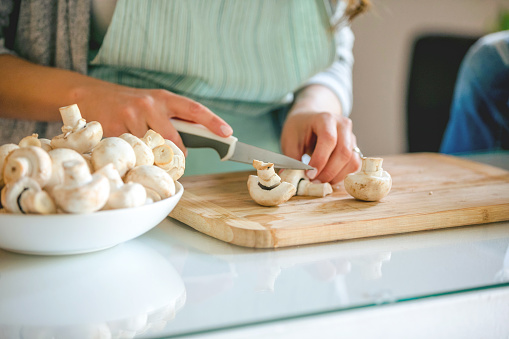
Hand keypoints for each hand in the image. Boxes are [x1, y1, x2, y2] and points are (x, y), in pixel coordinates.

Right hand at [0, 55, 232, 154]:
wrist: (90, 95)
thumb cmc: (130, 103)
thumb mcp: (153, 103)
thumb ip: (172, 119)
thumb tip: (193, 142)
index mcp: (164, 98)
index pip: (193, 109)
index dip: (212, 121)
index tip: (227, 133)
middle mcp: (149, 104)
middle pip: (172, 140)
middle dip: (177, 155)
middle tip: (175, 161)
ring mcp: (130, 116)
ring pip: (151, 149)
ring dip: (152, 158)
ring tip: (145, 153)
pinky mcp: (113, 129)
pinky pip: (131, 153)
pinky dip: (133, 158)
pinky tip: (128, 152)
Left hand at [280, 85, 360, 183]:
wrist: (310, 118)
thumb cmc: (299, 128)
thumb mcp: (289, 139)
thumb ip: (292, 158)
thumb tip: (293, 176)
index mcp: (325, 118)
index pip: (328, 140)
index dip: (320, 160)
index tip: (309, 174)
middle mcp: (342, 125)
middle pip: (344, 152)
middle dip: (328, 172)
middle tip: (313, 181)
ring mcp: (351, 137)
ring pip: (352, 161)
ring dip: (336, 176)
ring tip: (320, 180)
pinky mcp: (354, 148)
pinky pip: (354, 166)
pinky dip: (342, 176)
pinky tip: (328, 178)